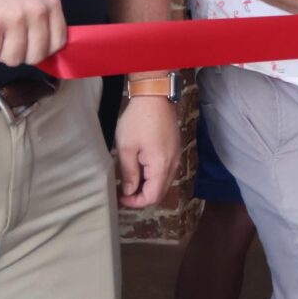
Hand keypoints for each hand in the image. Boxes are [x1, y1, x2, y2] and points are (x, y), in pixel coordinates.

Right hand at [0, 0, 67, 67]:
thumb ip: (41, 21)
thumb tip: (45, 51)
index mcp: (50, 4)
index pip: (58, 42)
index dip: (41, 50)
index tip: (28, 47)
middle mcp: (37, 11)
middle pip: (36, 56)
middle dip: (19, 54)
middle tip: (5, 41)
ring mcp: (14, 19)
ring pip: (14, 59)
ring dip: (0, 52)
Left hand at [115, 93, 179, 208]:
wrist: (155, 96)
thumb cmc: (138, 120)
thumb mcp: (126, 147)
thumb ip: (129, 173)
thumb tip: (130, 191)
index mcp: (161, 165)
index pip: (152, 196)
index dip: (136, 202)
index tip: (121, 197)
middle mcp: (173, 163)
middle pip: (161, 192)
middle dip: (142, 197)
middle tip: (124, 192)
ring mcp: (176, 156)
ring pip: (164, 182)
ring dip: (149, 187)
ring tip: (131, 181)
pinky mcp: (175, 149)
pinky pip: (167, 171)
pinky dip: (154, 176)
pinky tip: (141, 169)